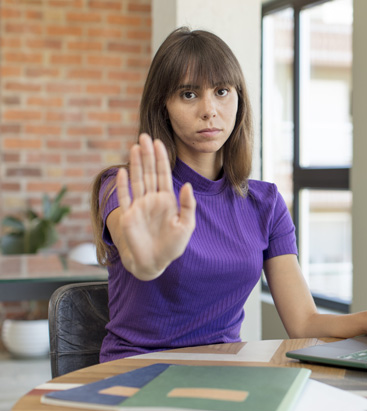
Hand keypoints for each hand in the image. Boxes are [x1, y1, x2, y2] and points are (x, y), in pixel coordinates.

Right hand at [114, 133, 195, 279]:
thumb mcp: (186, 225)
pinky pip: (125, 198)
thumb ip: (188, 205)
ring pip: (137, 180)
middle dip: (148, 155)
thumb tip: (186, 184)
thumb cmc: (172, 246)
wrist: (155, 262)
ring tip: (135, 147)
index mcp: (167, 200)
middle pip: (149, 172)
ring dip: (136, 164)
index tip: (159, 142)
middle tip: (144, 136)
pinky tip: (123, 171)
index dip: (161, 159)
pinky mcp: (128, 216)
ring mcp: (139, 206)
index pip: (163, 174)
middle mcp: (152, 200)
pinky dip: (123, 185)